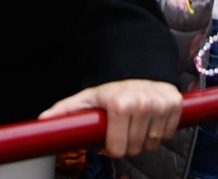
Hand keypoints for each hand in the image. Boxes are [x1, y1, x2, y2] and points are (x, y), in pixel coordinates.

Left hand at [39, 79, 183, 159]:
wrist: (138, 68)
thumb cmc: (109, 89)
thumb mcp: (87, 99)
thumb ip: (64, 111)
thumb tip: (41, 121)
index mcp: (120, 104)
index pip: (118, 150)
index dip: (112, 146)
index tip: (111, 135)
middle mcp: (143, 104)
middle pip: (135, 149)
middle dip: (128, 143)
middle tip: (124, 127)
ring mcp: (162, 104)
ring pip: (153, 144)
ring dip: (145, 138)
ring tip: (137, 122)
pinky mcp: (176, 103)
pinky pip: (168, 134)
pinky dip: (160, 131)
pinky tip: (151, 118)